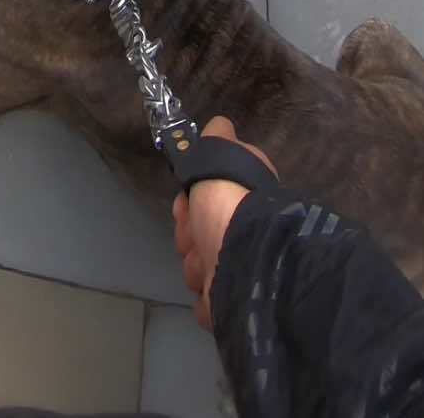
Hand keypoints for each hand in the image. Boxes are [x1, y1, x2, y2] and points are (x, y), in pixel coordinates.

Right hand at [172, 116, 278, 329]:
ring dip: (196, 264)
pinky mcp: (230, 307)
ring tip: (207, 261)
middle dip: (190, 234)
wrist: (243, 261)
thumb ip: (220, 140)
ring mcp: (234, 273)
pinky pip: (205, 301)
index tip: (188, 202)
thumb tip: (221, 124)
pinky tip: (214, 285)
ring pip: (195, 268)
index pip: (200, 204)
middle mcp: (239, 238)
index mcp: (241, 208)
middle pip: (194, 236)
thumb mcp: (223, 154)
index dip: (189, 202)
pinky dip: (207, 297)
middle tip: (195, 233)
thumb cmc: (230, 204)